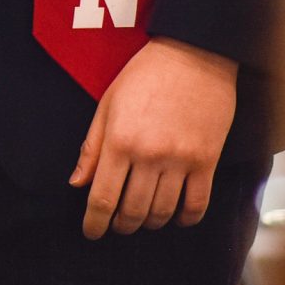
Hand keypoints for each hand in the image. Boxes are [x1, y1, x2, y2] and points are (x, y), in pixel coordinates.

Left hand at [68, 37, 237, 237]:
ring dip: (150, 222)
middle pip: (132, 211)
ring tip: (143, 219)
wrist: (194, 52)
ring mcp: (181, 159)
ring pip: (163, 212)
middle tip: (117, 225)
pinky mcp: (207, 160)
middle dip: (121, 225)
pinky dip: (185, 218)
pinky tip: (177, 217)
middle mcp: (149, 155)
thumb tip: (77, 183)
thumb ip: (92, 147)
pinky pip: (197, 204)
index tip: (92, 232)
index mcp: (120, 140)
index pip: (102, 198)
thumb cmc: (145, 74)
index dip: (94, 222)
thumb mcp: (108, 104)